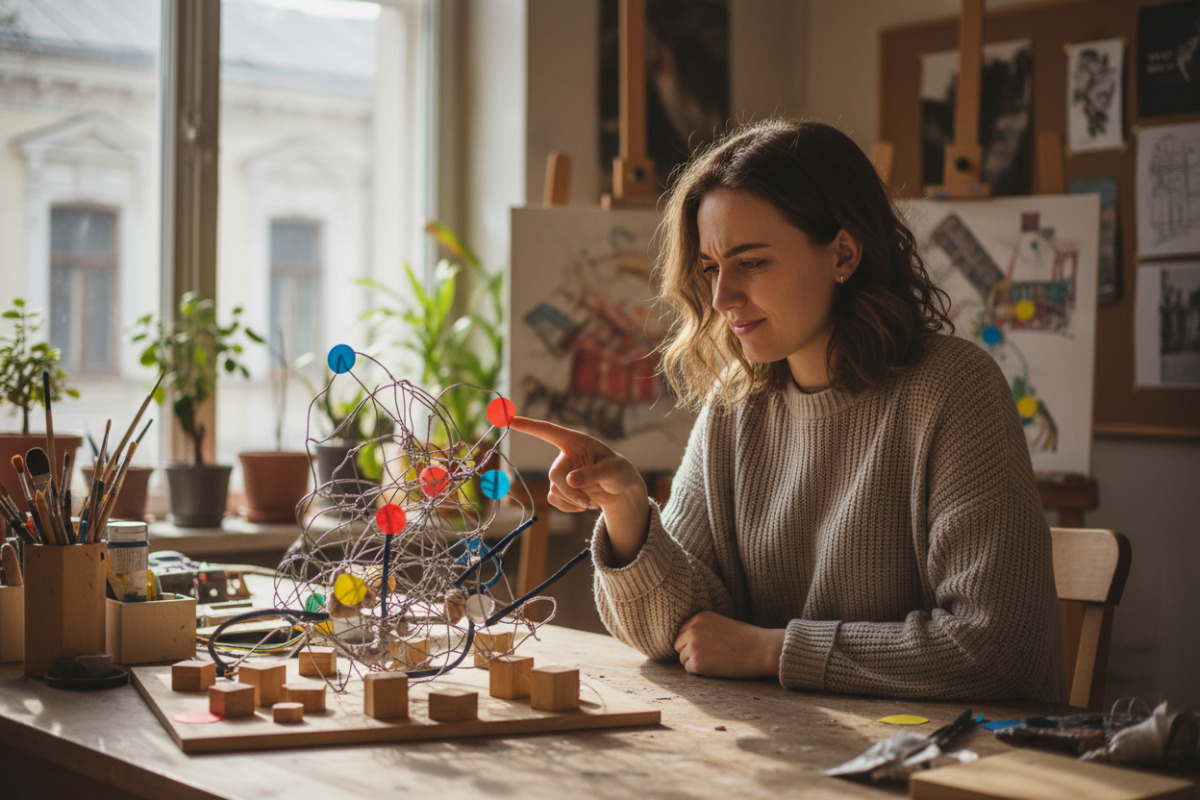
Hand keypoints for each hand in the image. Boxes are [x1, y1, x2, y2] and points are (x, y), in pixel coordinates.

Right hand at [509, 416, 649, 565]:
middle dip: (570, 491)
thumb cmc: (619, 473)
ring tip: (592, 501)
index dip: (529, 425)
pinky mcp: (560, 488)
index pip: (549, 431)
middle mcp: (565, 455)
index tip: (509, 418)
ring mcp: (561, 473)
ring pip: (554, 490)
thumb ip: (593, 474)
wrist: (620, 491)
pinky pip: (555, 500)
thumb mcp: (613, 471)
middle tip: (587, 503)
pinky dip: (569, 507)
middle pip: (554, 474)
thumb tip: (570, 479)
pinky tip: (585, 505)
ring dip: (573, 501)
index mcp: (576, 442)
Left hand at [674, 611, 784, 678]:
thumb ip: (703, 629)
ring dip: (695, 662)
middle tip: (710, 656)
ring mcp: (693, 646)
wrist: (761, 649)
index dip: (693, 641)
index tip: (707, 646)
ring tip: (716, 660)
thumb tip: (686, 641)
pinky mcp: (697, 663)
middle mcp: (692, 630)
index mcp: (698, 617)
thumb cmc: (745, 638)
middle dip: (690, 652)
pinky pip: (690, 670)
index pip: (682, 632)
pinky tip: (717, 667)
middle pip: (678, 645)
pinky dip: (701, 672)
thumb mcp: (720, 624)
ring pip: (683, 658)